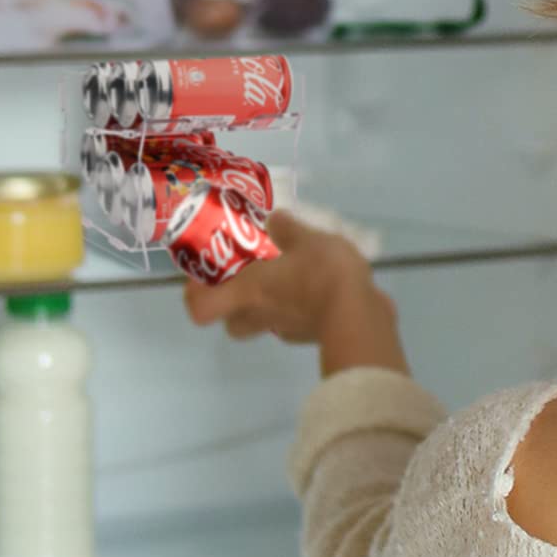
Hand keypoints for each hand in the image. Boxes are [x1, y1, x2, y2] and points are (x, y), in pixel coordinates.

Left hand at [183, 210, 409, 376]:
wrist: (361, 316)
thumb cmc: (323, 275)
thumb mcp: (307, 237)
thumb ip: (288, 229)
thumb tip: (275, 220)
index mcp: (247, 292)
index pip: (200, 309)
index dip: (195, 295)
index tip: (205, 276)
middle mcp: (260, 316)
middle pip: (231, 323)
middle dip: (234, 305)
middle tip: (246, 278)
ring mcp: (285, 330)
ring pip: (262, 324)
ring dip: (266, 307)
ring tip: (284, 279)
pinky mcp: (310, 336)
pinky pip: (293, 323)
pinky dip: (297, 309)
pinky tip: (314, 288)